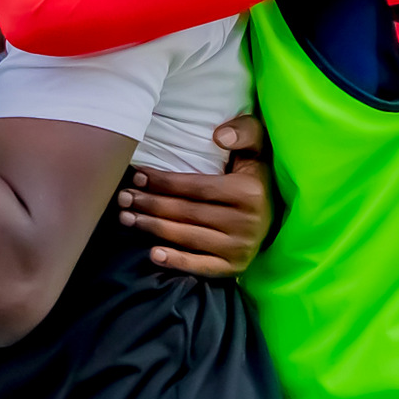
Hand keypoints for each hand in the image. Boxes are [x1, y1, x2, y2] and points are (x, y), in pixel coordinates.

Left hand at [119, 112, 279, 277]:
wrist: (276, 215)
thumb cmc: (255, 175)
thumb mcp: (257, 147)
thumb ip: (244, 131)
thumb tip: (219, 136)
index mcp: (246, 192)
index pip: (194, 186)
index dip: (162, 181)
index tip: (137, 175)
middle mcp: (244, 222)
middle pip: (185, 212)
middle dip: (149, 203)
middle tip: (123, 198)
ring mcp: (239, 247)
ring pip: (186, 236)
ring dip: (152, 227)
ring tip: (127, 218)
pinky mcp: (235, 267)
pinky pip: (202, 266)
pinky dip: (177, 261)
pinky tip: (153, 254)